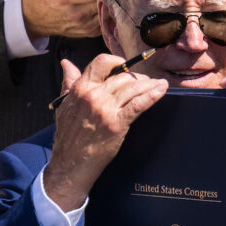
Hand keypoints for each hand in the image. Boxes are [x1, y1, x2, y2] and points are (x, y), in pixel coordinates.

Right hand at [43, 54, 167, 210]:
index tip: (127, 68)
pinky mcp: (117, 124)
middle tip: (146, 82)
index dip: (118, 62)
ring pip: (133, 88)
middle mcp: (93, 95)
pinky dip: (152, 95)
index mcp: (80, 88)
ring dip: (149, 84)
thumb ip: (68, 82)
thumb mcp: (64, 104)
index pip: (102, 62)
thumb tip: (66, 63)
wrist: (70, 163)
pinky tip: (162, 89)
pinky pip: (138, 104)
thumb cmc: (68, 136)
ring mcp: (105, 109)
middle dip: (138, 77)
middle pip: (123, 76)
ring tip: (158, 85)